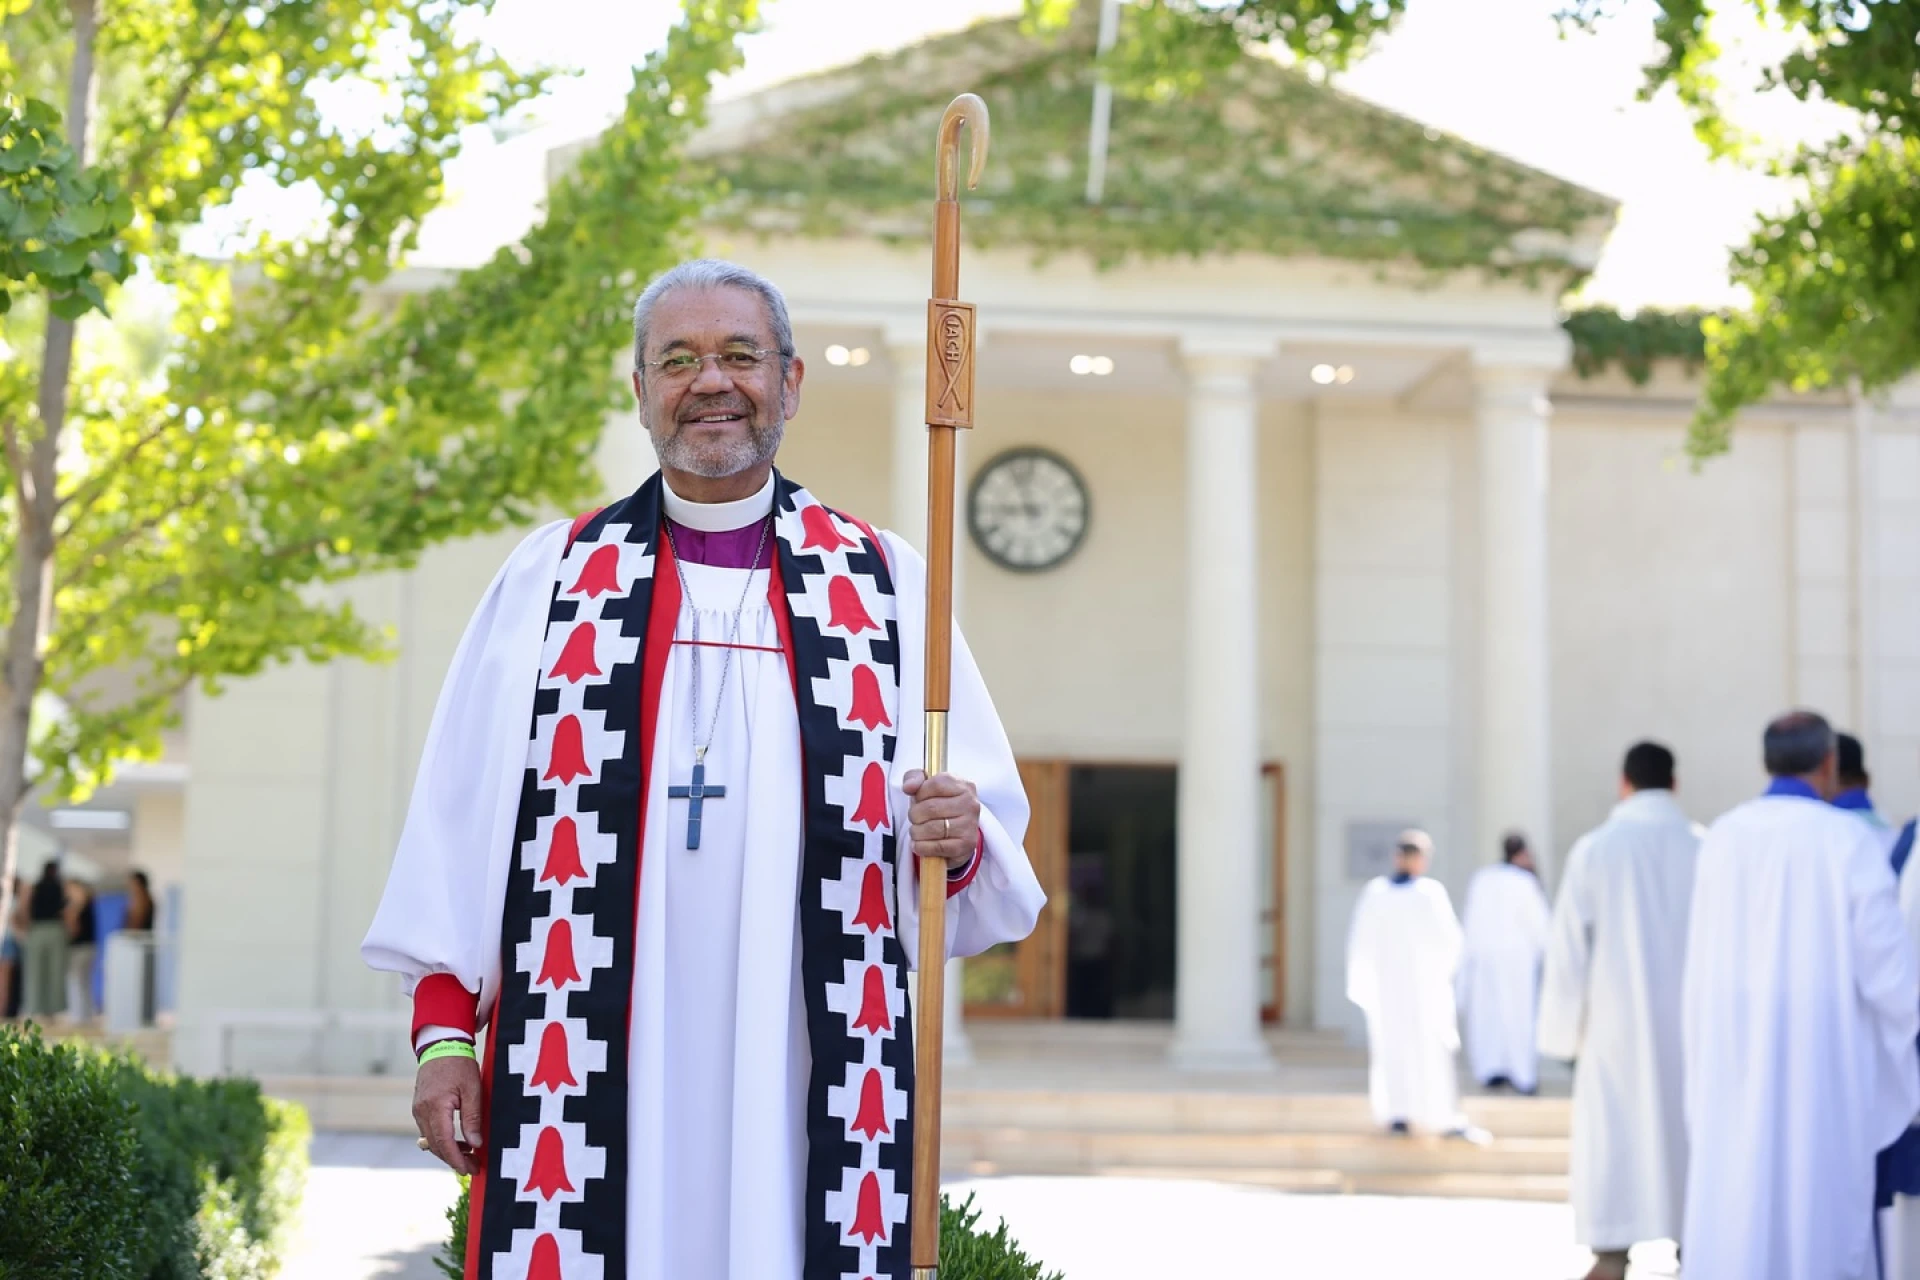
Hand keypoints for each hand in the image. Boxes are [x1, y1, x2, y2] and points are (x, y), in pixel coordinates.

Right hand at [413, 1052, 483, 1174]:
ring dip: (448, 1150)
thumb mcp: (472, 1089)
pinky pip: (429, 1130)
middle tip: (473, 1167)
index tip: (469, 1169)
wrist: (441, 1044)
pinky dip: (442, 1139)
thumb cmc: (459, 1064)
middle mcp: (422, 1111)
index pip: (444, 1142)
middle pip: (436, 1145)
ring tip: (469, 1155)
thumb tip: (475, 1144)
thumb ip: (472, 1118)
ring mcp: (418, 1110)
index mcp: (435, 1107)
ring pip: (431, 1140)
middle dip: (454, 1159)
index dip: (456, 1159)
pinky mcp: (420, 1108)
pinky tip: (458, 1141)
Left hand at [902, 770, 979, 865]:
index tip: (918, 800)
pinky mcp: (966, 845)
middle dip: (914, 815)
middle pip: (931, 808)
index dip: (920, 793)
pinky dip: (922, 847)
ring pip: (932, 828)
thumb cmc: (939, 804)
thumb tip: (908, 787)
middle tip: (914, 819)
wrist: (956, 832)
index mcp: (962, 785)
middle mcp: (970, 804)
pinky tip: (918, 844)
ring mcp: (970, 825)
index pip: (936, 785)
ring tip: (916, 832)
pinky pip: (937, 847)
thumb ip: (914, 777)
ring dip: (916, 832)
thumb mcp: (926, 785)